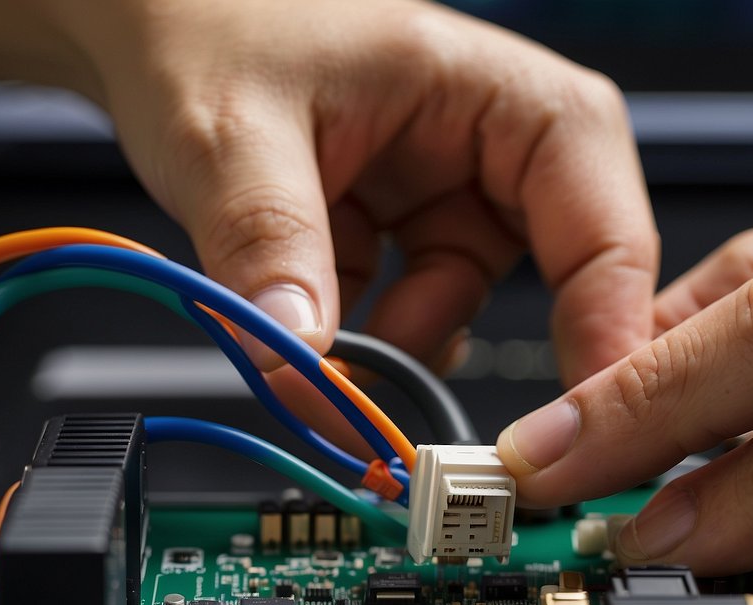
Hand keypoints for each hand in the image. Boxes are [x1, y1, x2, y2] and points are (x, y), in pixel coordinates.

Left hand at [0, 0, 656, 383]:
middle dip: (470, 343)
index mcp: (496, 92)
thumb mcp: (234, 133)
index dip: (608, 323)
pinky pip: (410, 320)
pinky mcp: (408, 238)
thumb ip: (272, 246)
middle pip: (556, 276)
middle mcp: (493, 146)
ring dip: (393, 350)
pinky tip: (310, 329)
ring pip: (464, 312)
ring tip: (310, 352)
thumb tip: (306, 365)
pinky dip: (363, 342)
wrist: (145, 26)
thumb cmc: (205, 25)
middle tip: (425, 414)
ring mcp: (452, 197)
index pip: (601, 215)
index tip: (580, 418)